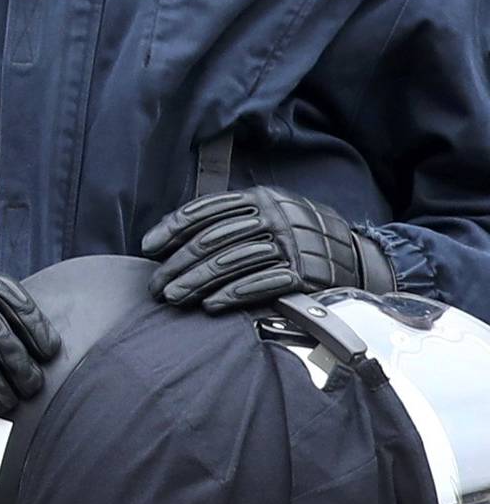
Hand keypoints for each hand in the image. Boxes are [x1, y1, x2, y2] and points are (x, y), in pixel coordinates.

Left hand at [141, 186, 394, 311]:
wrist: (355, 256)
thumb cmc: (297, 236)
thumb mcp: (269, 213)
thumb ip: (232, 219)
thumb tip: (176, 238)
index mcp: (259, 198)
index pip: (206, 210)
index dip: (173, 228)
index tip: (148, 248)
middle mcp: (273, 216)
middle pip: (213, 239)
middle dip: (177, 263)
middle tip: (155, 285)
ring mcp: (289, 244)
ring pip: (231, 262)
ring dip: (196, 282)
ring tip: (173, 298)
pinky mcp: (302, 272)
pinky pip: (260, 283)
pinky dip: (232, 295)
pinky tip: (210, 305)